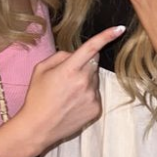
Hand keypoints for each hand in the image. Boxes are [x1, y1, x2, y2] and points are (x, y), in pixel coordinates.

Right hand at [20, 24, 124, 148]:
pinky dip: (87, 94)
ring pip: (94, 78)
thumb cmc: (37, 97)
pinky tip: (73, 103)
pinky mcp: (96, 108)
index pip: (91, 48)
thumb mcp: (40, 70)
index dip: (107, 36)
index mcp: (69, 69)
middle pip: (93, 62)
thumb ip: (59, 56)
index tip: (120, 28)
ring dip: (85, 80)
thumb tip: (74, 53)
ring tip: (68, 93)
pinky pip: (95, 93)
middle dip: (84, 64)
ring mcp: (92, 96)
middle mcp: (84, 81)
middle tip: (67, 77)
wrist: (38, 127)